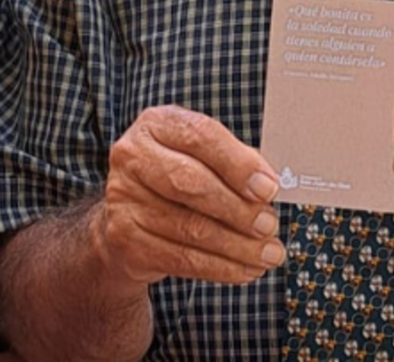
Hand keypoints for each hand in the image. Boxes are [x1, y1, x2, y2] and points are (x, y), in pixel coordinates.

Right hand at [90, 105, 283, 288]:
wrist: (129, 217)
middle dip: (238, 208)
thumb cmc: (176, 178)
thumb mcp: (201, 156)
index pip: (200, 136)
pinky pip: (181, 258)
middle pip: (190, 183)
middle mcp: (133, 156)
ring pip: (189, 227)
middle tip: (269, 225)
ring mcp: (124, 198)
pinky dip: (221, 267)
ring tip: (267, 253)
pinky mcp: (125, 238)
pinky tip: (246, 268)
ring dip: (237, 246)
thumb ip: (233, 164)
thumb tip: (268, 187)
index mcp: (156, 125)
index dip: (238, 164)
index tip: (268, 188)